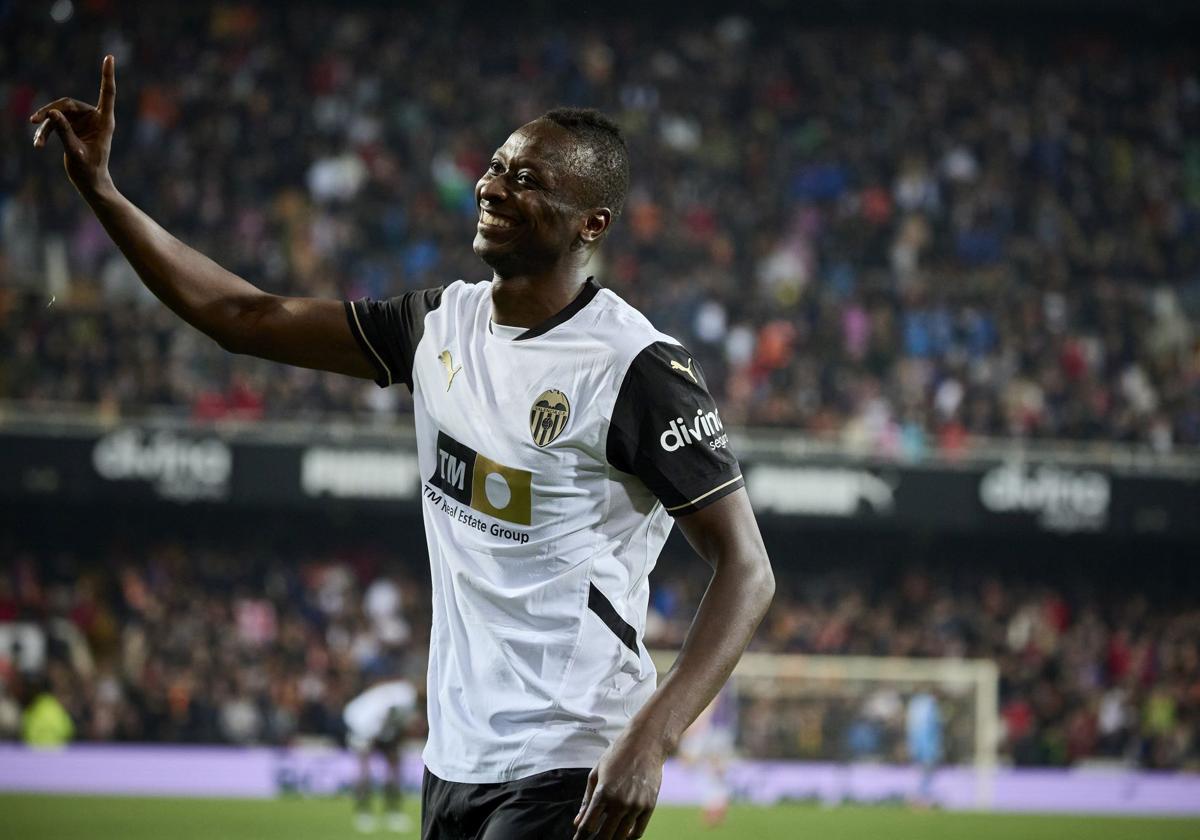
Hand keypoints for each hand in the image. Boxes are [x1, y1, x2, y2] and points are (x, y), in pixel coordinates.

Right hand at [29, 54, 116, 195]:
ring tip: (37, 141)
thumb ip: (65, 133)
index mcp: (105, 122)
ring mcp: (83, 121)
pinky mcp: (72, 126)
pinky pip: (55, 123)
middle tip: (35, 120)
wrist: (90, 183)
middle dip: (50, 111)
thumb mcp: (75, 152)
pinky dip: (46, 132)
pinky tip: (38, 145)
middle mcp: (95, 118)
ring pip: (58, 113)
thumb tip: (51, 112)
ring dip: (45, 125)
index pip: (107, 93)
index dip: (107, 75)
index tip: (109, 57)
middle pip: (68, 104)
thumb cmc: (89, 170)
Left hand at [572, 728, 664, 839]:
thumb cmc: (617, 755)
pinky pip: (638, 832)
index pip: (588, 826)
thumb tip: (577, 822)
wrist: (646, 743)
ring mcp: (636, 806)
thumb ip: (586, 800)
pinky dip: (629, 837)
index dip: (580, 838)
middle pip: (604, 836)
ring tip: (606, 838)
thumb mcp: (596, 773)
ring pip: (621, 836)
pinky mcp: (649, 806)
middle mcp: (620, 802)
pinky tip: (622, 835)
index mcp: (603, 793)